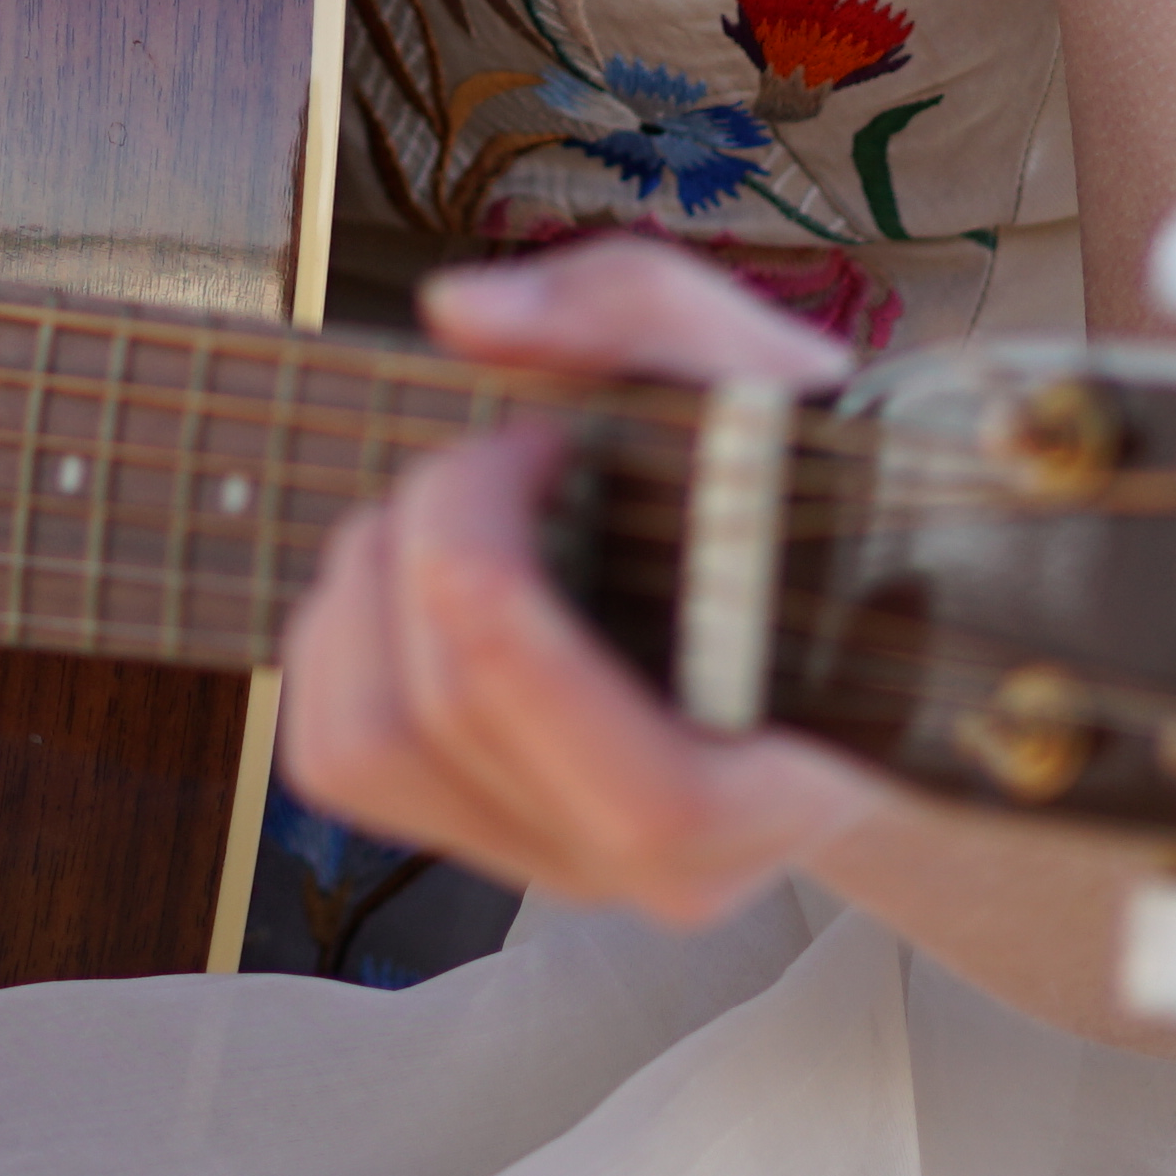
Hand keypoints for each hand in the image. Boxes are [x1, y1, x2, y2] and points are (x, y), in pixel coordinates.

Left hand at [272, 239, 888, 924]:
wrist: (842, 615)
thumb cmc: (805, 502)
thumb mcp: (766, 374)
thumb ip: (633, 310)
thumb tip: (459, 315)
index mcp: (768, 791)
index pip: (632, 782)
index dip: (525, 588)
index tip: (543, 438)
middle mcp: (646, 864)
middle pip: (443, 718)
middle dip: (430, 530)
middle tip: (505, 446)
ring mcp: (545, 859)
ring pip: (356, 745)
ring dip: (367, 580)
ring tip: (460, 504)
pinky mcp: (469, 831)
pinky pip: (333, 750)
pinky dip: (343, 628)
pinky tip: (427, 563)